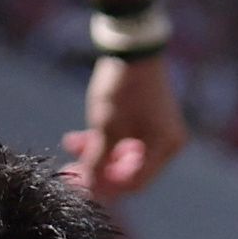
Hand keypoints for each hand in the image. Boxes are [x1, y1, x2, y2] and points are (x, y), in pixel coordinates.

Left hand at [67, 52, 185, 199]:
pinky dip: (104, 140)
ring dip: (96, 153)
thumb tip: (87, 189)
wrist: (131, 49)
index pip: (135, 183)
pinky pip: (125, 140)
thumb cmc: (122, 89)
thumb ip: (96, 162)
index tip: (79, 185)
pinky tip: (77, 137)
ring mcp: (159, 131)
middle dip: (98, 169)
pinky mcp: (148, 120)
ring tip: (70, 146)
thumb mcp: (105, 128)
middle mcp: (167, 143)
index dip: (106, 188)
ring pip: (123, 155)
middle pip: (128, 171)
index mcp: (165, 147)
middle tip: (70, 167)